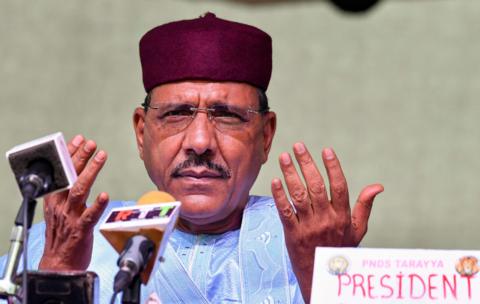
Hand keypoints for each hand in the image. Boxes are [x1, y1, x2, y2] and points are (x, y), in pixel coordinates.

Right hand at [38, 135, 108, 270]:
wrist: (58, 265)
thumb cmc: (63, 237)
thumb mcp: (60, 211)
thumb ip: (68, 193)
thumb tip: (79, 173)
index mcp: (55, 200)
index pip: (61, 172)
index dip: (69, 154)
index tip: (78, 140)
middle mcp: (61, 206)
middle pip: (69, 177)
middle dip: (80, 157)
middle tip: (91, 143)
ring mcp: (70, 218)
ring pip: (79, 190)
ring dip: (90, 172)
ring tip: (100, 156)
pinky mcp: (81, 231)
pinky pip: (89, 216)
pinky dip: (96, 205)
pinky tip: (105, 195)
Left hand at [271, 143, 382, 301]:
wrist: (324, 278)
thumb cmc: (341, 249)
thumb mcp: (358, 230)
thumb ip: (365, 206)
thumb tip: (378, 186)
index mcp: (343, 216)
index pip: (339, 186)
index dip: (333, 167)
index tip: (326, 150)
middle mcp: (326, 219)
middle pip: (316, 186)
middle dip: (307, 164)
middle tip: (298, 146)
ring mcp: (309, 227)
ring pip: (299, 196)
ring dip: (290, 174)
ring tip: (284, 157)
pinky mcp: (293, 234)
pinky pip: (285, 212)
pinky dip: (279, 197)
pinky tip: (275, 181)